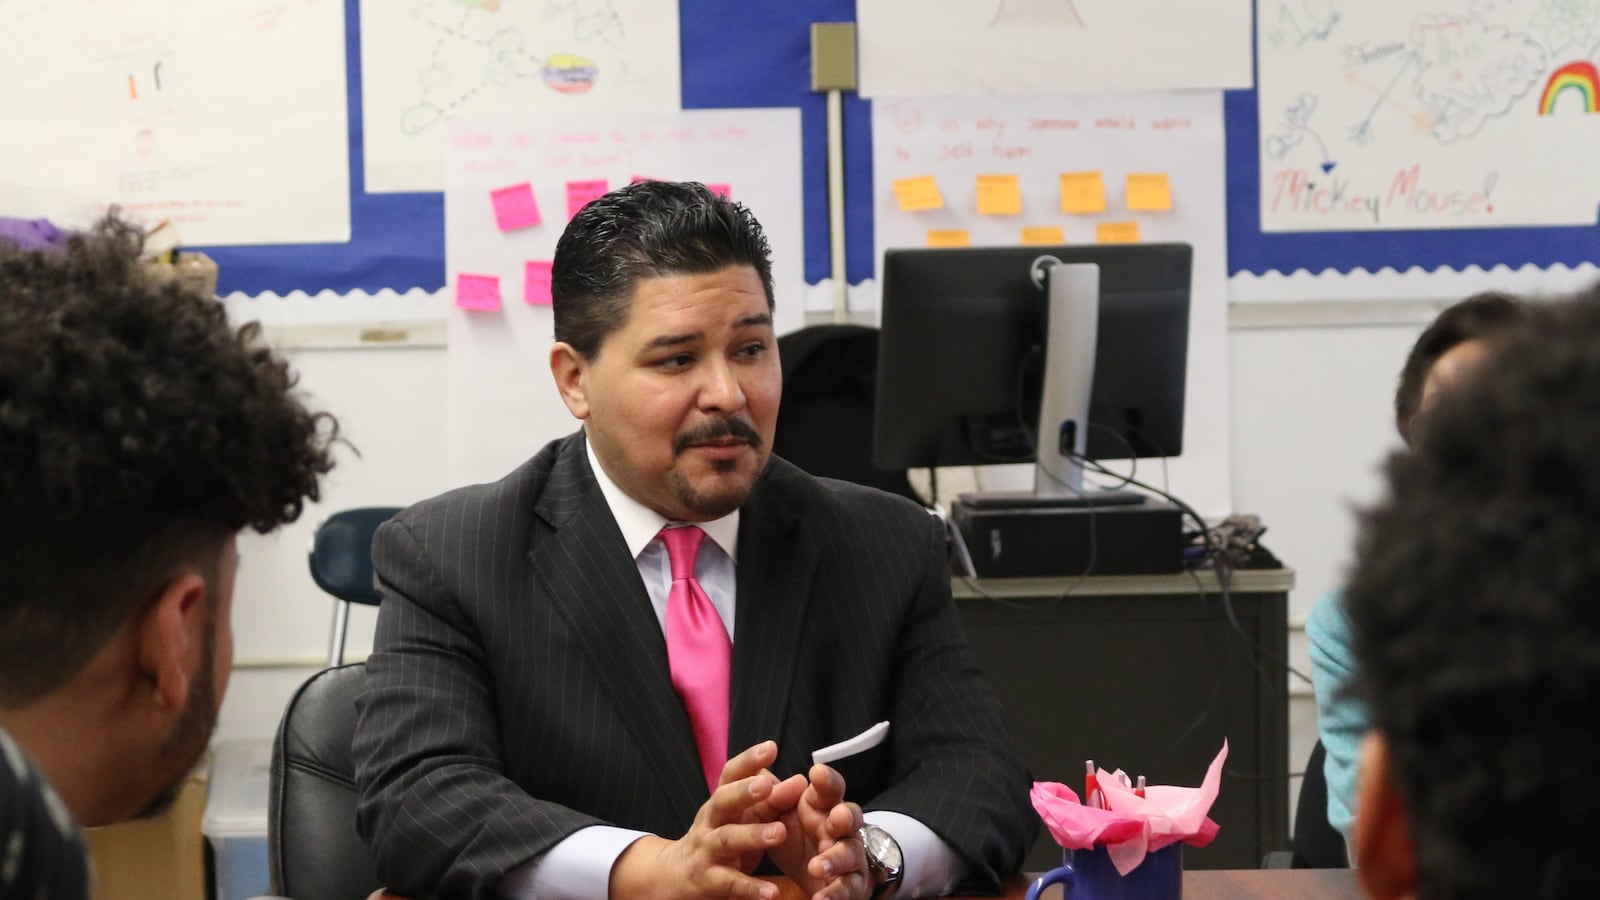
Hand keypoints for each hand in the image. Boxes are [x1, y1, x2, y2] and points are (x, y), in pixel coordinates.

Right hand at [609, 742, 795, 899]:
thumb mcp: (742, 817)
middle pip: (722, 801)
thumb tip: (801, 780)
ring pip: (726, 839)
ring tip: (779, 833)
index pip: (730, 774)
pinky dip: (750, 887)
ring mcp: (706, 850)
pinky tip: (771, 892)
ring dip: (752, 835)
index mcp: (721, 801)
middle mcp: (710, 821)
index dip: (748, 760)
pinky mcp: (708, 880)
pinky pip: (730, 883)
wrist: (676, 877)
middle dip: (743, 792)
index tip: (770, 747)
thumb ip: (771, 800)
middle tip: (767, 786)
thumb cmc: (720, 839)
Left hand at [768, 765, 871, 899]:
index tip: (817, 772)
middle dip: (845, 816)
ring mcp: (849, 855)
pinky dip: (834, 894)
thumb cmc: (799, 837)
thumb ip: (773, 797)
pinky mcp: (851, 884)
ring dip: (835, 859)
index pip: (828, 788)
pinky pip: (846, 889)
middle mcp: (840, 828)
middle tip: (837, 817)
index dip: (826, 780)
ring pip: (849, 853)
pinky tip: (821, 899)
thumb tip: (757, 769)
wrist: (818, 876)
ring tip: (816, 866)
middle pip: (850, 816)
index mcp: (822, 806)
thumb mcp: (782, 816)